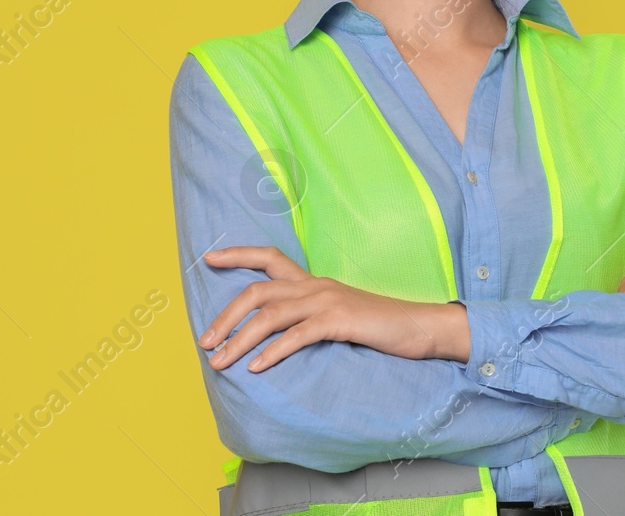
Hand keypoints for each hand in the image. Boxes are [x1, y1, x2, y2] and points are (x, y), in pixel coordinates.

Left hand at [197, 246, 461, 371]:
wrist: (419, 326)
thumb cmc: (378, 326)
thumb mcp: (338, 315)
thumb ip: (309, 317)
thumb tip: (276, 336)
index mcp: (313, 282)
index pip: (269, 258)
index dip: (237, 256)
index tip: (209, 259)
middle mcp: (315, 286)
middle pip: (257, 292)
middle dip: (226, 317)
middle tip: (205, 342)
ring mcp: (327, 301)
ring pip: (270, 315)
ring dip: (239, 340)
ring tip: (220, 361)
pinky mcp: (339, 321)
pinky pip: (297, 335)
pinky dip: (272, 352)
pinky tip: (256, 368)